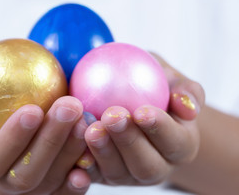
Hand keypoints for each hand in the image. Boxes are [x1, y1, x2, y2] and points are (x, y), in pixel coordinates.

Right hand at [0, 67, 90, 194]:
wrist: (2, 128)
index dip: (13, 138)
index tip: (33, 108)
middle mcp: (4, 183)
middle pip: (27, 174)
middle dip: (50, 141)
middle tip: (70, 105)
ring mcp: (30, 191)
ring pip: (52, 182)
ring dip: (71, 152)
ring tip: (86, 119)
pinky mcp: (52, 190)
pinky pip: (67, 189)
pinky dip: (81, 174)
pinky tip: (94, 153)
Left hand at [83, 53, 204, 184]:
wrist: (130, 103)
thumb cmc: (154, 88)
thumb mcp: (171, 80)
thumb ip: (185, 90)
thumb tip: (186, 106)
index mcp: (179, 146)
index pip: (175, 142)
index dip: (161, 129)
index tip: (143, 111)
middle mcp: (155, 166)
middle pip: (146, 165)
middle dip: (129, 142)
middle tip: (112, 116)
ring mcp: (126, 174)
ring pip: (117, 172)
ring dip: (103, 151)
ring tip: (90, 128)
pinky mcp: (101, 175)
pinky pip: (91, 173)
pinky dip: (81, 162)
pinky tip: (70, 142)